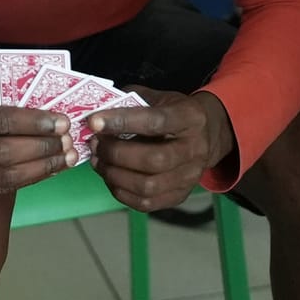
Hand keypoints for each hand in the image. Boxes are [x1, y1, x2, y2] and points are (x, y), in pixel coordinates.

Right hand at [0, 83, 75, 197]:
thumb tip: (47, 112)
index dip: (33, 123)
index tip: (61, 121)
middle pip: (3, 154)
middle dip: (42, 148)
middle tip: (68, 140)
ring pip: (4, 177)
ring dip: (41, 168)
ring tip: (66, 157)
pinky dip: (28, 179)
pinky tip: (48, 169)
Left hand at [86, 87, 234, 212]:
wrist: (206, 134)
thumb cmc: (175, 112)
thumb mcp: (160, 97)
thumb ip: (132, 101)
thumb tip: (99, 114)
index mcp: (190, 118)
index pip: (156, 122)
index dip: (122, 122)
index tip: (94, 122)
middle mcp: (195, 149)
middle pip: (153, 160)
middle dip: (116, 153)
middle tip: (95, 144)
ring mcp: (190, 176)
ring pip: (148, 186)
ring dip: (114, 175)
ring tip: (98, 161)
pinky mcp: (179, 195)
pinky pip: (146, 202)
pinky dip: (121, 192)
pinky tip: (110, 176)